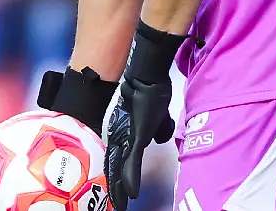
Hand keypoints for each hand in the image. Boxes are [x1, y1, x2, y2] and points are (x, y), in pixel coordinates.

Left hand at [104, 75, 174, 210]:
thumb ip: (158, 131)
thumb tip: (160, 139)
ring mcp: (126, 137)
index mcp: (125, 136)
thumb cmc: (152, 94)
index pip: (119, 163)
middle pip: (116, 169)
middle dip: (114, 190)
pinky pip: (131, 160)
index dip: (118, 180)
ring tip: (118, 205)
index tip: (117, 197)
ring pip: (120, 168)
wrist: (147, 78)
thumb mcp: (158, 119)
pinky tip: (131, 192)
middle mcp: (122, 138)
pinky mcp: (134, 136)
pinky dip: (131, 177)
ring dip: (119, 189)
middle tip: (114, 207)